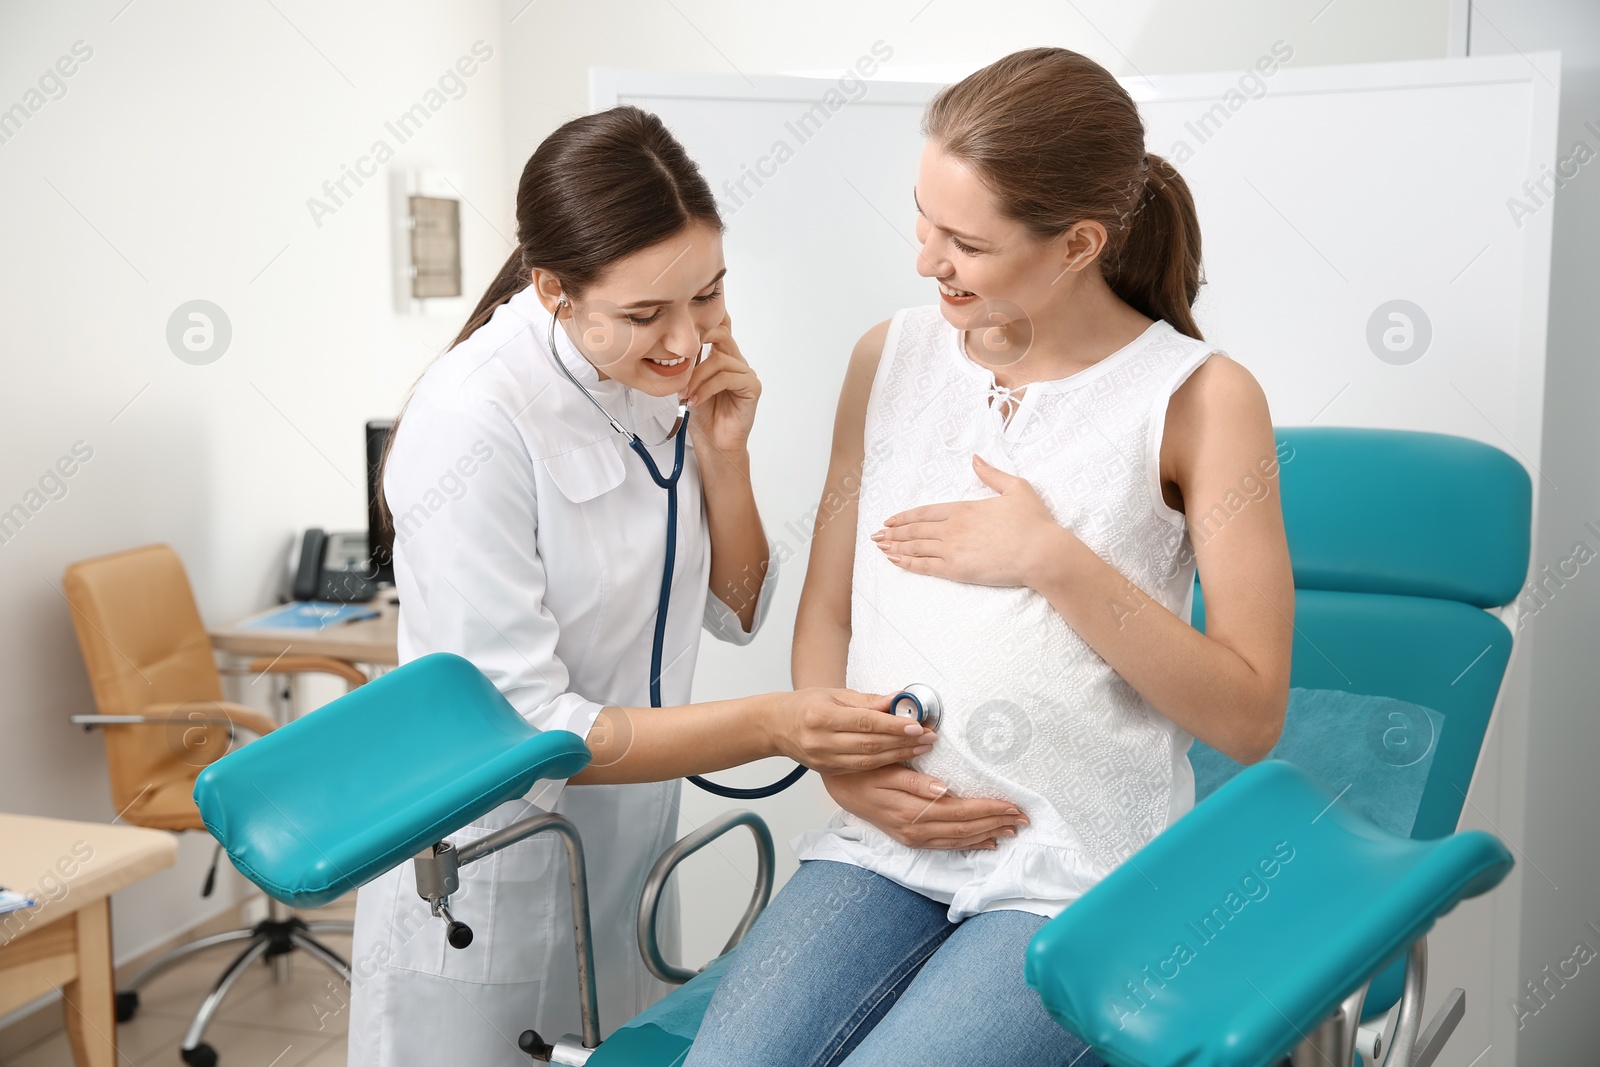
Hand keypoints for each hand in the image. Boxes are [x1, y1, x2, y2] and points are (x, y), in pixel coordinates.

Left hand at [682, 311, 759, 457]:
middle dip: (699, 340)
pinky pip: (727, 378)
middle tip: (681, 355)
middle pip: (722, 334)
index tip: (687, 322)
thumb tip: (676, 345)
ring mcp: (746, 373)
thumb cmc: (703, 415)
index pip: (720, 328)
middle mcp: (736, 362)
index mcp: (723, 357)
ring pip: (719, 361)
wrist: (714, 441)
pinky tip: (697, 400)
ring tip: (686, 394)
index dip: (708, 320)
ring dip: (697, 377)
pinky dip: (708, 388)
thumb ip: (690, 363)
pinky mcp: (752, 387)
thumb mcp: (690, 382)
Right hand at [763, 689, 935, 773]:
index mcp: (821, 716)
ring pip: (868, 760)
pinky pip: (861, 768)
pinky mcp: (829, 771)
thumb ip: (867, 701)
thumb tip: (898, 700)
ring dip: (899, 755)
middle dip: (903, 742)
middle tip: (929, 737)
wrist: (776, 726)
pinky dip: (884, 764)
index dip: (892, 726)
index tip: (917, 725)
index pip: (864, 722)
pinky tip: (901, 758)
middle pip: (869, 744)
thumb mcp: (834, 694)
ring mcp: (824, 759)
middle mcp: (821, 741)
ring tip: (922, 748)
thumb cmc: (805, 705)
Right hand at [823, 764, 1028, 848]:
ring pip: (957, 839)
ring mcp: (912, 836)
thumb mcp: (886, 768)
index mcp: (910, 808)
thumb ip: (914, 780)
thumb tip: (944, 788)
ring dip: (987, 834)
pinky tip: (987, 842)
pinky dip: (969, 845)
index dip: (988, 808)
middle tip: (1023, 817)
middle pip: (963, 827)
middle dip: (995, 822)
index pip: (960, 810)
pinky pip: (945, 846)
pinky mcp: (910, 839)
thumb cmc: (865, 769)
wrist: (840, 785)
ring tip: (1012, 829)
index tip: (1013, 803)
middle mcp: (913, 827)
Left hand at [871, 455, 1068, 587]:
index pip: (925, 512)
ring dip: (895, 546)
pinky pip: (925, 566)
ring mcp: (953, 549)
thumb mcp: (1016, 488)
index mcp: (964, 508)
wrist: (1041, 552)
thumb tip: (975, 459)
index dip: (905, 516)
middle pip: (915, 529)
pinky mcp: (957, 569)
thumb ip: (992, 474)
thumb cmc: (1033, 522)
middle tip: (876, 535)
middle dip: (893, 532)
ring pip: (916, 546)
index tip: (890, 520)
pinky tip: (894, 561)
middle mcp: (953, 527)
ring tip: (879, 547)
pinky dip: (907, 563)